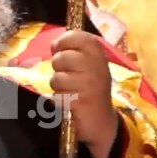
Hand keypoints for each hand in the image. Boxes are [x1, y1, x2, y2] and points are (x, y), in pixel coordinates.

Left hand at [49, 30, 119, 157]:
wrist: (101, 120)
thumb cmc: (91, 89)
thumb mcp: (90, 66)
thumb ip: (75, 51)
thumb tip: (54, 44)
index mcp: (99, 55)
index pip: (77, 37)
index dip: (63, 42)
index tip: (60, 49)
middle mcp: (96, 67)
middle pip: (61, 58)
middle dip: (58, 68)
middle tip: (68, 76)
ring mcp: (89, 85)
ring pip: (56, 78)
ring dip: (58, 87)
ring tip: (70, 91)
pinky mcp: (79, 102)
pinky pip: (56, 96)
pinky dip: (59, 100)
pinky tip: (70, 103)